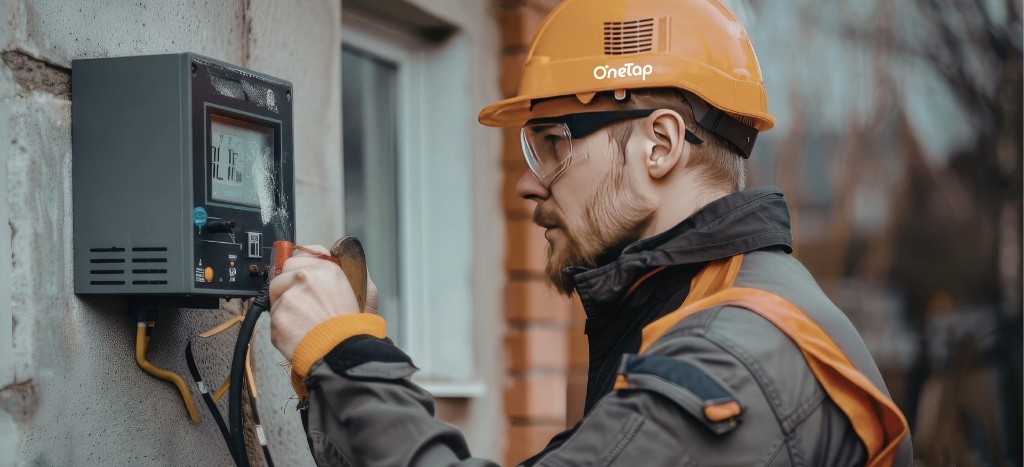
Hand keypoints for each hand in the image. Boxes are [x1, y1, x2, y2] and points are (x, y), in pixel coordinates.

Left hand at [269, 245, 360, 360]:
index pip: (300, 256)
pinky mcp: (278, 315)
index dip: (297, 268)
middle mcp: (306, 278)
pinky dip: (282, 328)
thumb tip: (328, 261)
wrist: (342, 352)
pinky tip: (298, 334)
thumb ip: (343, 276)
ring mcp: (290, 296)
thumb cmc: (351, 328)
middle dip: (286, 286)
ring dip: (285, 310)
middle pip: (282, 273)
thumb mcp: (359, 293)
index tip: (296, 275)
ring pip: (276, 298)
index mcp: (327, 270)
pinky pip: (274, 318)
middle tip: (299, 303)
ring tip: (303, 324)